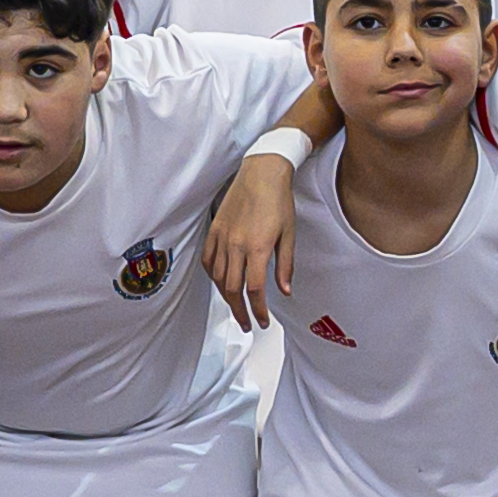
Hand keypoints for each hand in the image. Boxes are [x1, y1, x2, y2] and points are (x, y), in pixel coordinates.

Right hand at [205, 152, 299, 326]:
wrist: (262, 172)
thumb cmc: (278, 201)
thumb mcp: (289, 235)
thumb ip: (285, 266)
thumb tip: (284, 291)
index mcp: (258, 247)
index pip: (254, 290)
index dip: (258, 310)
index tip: (263, 321)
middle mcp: (236, 245)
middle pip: (233, 289)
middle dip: (240, 311)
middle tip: (247, 324)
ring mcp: (222, 237)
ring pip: (218, 278)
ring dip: (226, 297)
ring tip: (235, 307)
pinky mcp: (214, 230)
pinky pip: (208, 260)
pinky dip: (213, 276)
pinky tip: (220, 282)